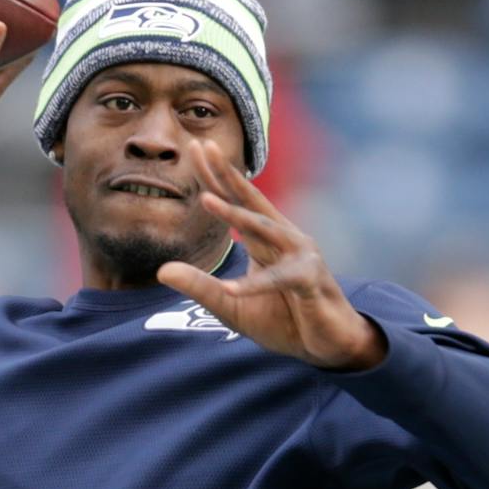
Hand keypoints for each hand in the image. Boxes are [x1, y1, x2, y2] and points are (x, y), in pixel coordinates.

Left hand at [157, 140, 387, 370]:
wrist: (327, 343)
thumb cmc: (284, 319)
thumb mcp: (232, 305)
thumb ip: (201, 287)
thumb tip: (161, 271)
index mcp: (264, 239)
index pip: (235, 202)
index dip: (215, 177)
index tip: (194, 147)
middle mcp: (283, 238)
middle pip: (250, 200)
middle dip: (226, 173)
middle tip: (204, 145)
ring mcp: (299, 256)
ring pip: (264, 230)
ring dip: (235, 216)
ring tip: (205, 199)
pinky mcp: (309, 281)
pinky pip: (279, 279)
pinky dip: (255, 286)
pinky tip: (232, 289)